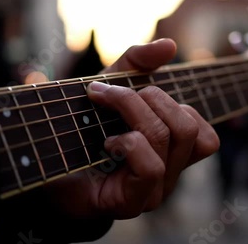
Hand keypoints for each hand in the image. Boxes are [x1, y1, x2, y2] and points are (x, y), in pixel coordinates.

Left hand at [45, 39, 218, 218]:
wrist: (41, 161)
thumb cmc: (80, 126)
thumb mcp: (111, 86)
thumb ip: (137, 63)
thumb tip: (170, 45)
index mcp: (171, 154)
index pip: (205, 136)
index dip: (177, 104)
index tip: (135, 88)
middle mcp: (168, 175)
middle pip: (188, 129)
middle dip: (149, 98)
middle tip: (111, 94)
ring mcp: (153, 192)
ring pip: (167, 139)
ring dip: (132, 111)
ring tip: (103, 114)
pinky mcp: (131, 202)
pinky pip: (151, 167)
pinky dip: (128, 144)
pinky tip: (107, 144)